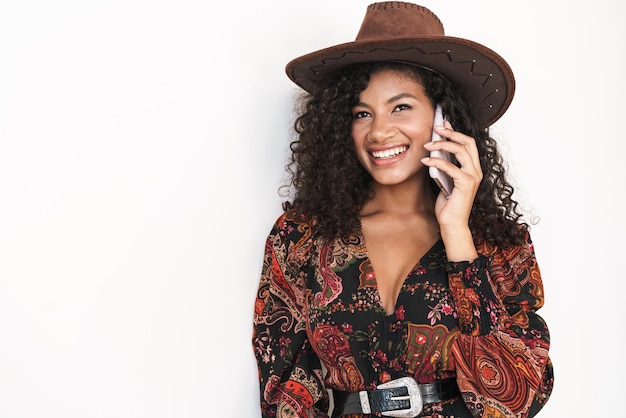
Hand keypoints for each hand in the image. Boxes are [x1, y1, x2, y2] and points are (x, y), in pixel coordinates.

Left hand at [421, 121, 481, 260]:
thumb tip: (434, 150)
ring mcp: (473, 177)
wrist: (452, 224)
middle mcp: (476, 171)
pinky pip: (450, 167)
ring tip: (427, 144)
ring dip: (443, 144)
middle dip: (451, 132)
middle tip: (436, 128)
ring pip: (461, 151)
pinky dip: (436, 161)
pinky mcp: (465, 184)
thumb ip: (444, 166)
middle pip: (468, 142)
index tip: (443, 123)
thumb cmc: (447, 204)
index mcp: (473, 168)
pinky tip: (425, 160)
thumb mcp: (444, 180)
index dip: (456, 131)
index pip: (468, 143)